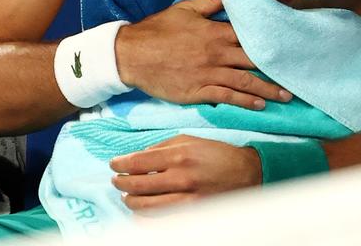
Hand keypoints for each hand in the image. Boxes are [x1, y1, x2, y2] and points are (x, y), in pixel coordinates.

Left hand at [110, 135, 260, 212]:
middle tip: (116, 181)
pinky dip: (145, 217)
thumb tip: (140, 156)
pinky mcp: (191, 214)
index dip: (120, 164)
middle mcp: (181, 177)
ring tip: (127, 197)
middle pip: (136, 186)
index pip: (138, 162)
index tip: (113, 165)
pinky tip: (141, 212)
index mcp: (179, 155)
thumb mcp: (190, 140)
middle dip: (120, 184)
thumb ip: (163, 146)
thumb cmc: (217, 154)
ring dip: (129, 201)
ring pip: (144, 207)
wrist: (247, 174)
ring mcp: (186, 199)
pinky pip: (159, 220)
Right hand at [114, 0, 291, 109]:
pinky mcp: (197, 91)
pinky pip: (226, 97)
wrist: (131, 55)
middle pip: (253, 61)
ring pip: (244, 82)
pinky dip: (244, 101)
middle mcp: (216, 54)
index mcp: (215, 32)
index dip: (271, 40)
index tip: (290, 44)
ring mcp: (208, 74)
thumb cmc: (158, 29)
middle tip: (297, 74)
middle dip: (276, 68)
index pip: (250, 36)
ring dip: (267, 89)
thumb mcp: (185, 9)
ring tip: (286, 96)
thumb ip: (212, 2)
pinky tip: (259, 105)